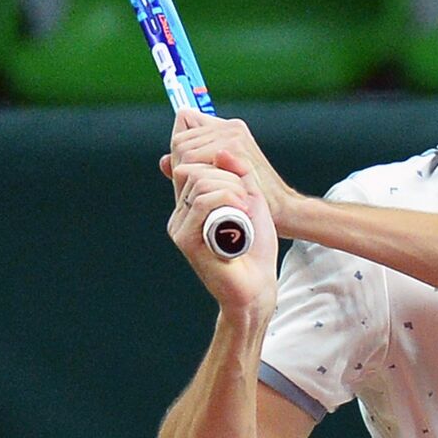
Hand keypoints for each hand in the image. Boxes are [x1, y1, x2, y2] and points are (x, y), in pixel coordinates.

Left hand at [160, 108, 302, 234]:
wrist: (282, 209)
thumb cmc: (251, 199)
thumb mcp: (222, 179)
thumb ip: (194, 167)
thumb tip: (163, 162)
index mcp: (227, 129)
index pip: (184, 120)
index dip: (179, 146)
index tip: (184, 168)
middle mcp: (229, 127)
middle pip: (180, 137)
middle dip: (179, 162)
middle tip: (189, 185)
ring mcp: (231, 134)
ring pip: (183, 148)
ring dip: (183, 171)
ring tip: (198, 191)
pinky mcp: (232, 146)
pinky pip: (191, 157)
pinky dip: (192, 175)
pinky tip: (204, 190)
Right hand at [164, 149, 279, 316]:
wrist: (257, 286)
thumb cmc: (255, 248)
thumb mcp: (252, 200)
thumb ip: (239, 174)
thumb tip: (222, 150)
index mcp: (191, 204)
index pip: (190, 164)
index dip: (217, 161)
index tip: (243, 180)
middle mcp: (180, 214)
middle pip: (193, 169)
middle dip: (227, 175)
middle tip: (249, 199)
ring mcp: (180, 227)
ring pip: (198, 183)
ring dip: (230, 187)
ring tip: (247, 208)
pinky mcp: (185, 240)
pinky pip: (201, 202)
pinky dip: (226, 199)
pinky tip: (242, 212)